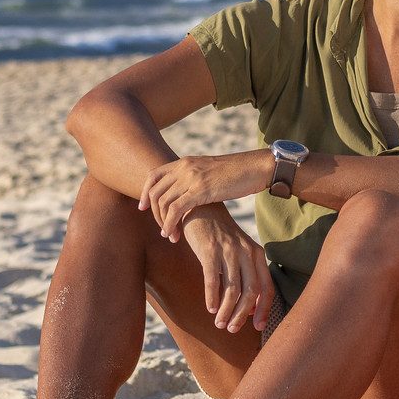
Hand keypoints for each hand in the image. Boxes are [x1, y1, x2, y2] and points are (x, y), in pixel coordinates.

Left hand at [141, 151, 271, 239]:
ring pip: (163, 202)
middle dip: (153, 213)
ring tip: (169, 236)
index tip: (142, 207)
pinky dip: (169, 224)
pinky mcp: (200, 190)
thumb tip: (189, 192)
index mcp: (185, 162)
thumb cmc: (238, 173)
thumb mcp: (210, 172)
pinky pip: (175, 209)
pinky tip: (173, 235)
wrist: (256, 167)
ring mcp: (191, 177)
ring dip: (163, 222)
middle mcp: (184, 167)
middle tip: (162, 229)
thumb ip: (196, 179)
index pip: (153, 176)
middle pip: (155, 192)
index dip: (144, 193)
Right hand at [179, 206, 275, 332]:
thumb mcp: (238, 252)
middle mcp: (246, 252)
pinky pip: (213, 280)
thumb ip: (246, 276)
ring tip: (220, 324)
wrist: (201, 208)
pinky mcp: (210, 250)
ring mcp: (228, 251)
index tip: (259, 327)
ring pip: (233, 290)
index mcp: (257, 254)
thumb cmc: (219, 236)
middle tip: (232, 329)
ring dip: (227, 311)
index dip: (264, 310)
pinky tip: (210, 308)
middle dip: (242, 315)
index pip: (267, 287)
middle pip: (251, 292)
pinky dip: (212, 297)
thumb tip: (250, 309)